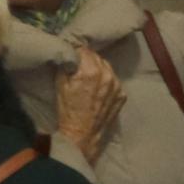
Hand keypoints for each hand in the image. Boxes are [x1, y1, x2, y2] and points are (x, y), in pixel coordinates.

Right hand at [55, 41, 124, 156]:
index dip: (78, 51)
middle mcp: (108, 76)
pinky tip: (98, 89)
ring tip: (89, 77)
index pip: (86, 50)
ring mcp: (118, 86)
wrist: (83, 133)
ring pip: (107, 68)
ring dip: (98, 69)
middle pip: (98, 58)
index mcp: (91, 71)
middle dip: (88, 60)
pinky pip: (114, 81)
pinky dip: (106, 81)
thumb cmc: (68, 109)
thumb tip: (69, 53)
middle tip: (79, 65)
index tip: (73, 53)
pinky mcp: (123, 95)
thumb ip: (67, 65)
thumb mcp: (60, 84)